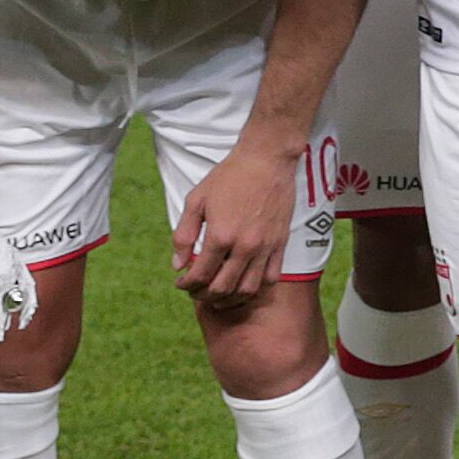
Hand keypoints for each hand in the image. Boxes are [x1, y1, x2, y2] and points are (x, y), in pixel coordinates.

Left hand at [172, 138, 300, 306]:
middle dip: (204, 295)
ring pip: (247, 289)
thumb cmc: (230, 177)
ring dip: (229, 298)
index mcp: (220, 235)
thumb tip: (178, 264)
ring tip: (218, 294)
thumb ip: (183, 235)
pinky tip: (244, 283)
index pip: (200, 275)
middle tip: (196, 292)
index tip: (181, 284)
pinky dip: (255, 288)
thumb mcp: (196, 200)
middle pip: (222, 288)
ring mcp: (265, 247)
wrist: (266, 160)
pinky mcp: (280, 244)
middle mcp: (244, 246)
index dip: (186, 285)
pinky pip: (270, 278)